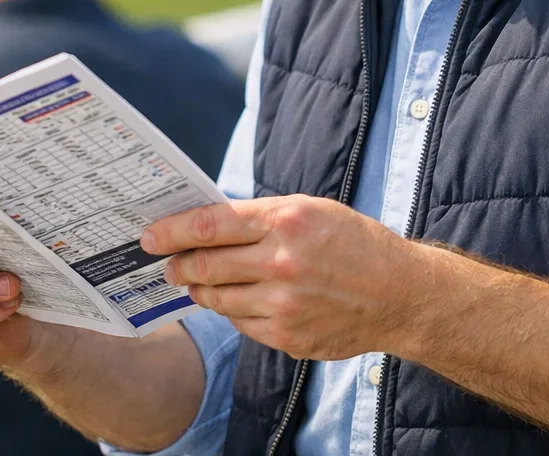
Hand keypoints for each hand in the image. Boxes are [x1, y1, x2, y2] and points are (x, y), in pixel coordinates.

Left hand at [143, 195, 417, 360]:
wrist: (400, 295)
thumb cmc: (354, 243)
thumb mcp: (311, 211)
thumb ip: (260, 217)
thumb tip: (206, 226)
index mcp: (286, 222)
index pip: (210, 226)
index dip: (172, 231)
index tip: (148, 237)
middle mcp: (282, 263)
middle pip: (205, 265)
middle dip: (178, 264)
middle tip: (168, 263)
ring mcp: (284, 306)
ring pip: (218, 298)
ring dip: (202, 289)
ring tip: (199, 281)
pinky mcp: (288, 337)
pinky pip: (241, 324)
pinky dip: (234, 311)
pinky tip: (242, 300)